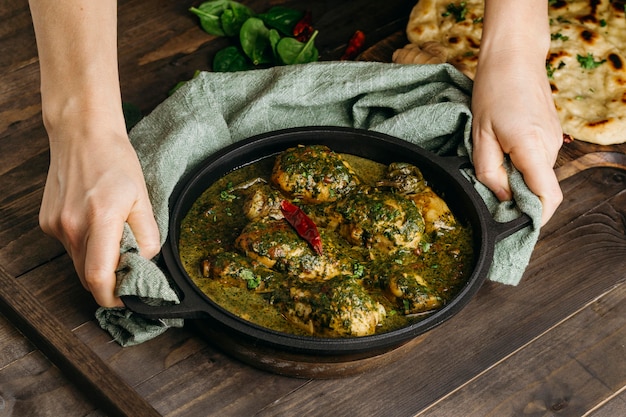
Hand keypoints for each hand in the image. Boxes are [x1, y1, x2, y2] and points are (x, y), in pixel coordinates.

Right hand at [39, 114, 159, 306]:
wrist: (81, 134)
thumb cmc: (115, 161)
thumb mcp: (142, 197)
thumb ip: (147, 235)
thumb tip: (145, 263)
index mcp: (100, 219)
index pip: (99, 276)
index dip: (113, 296)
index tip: (128, 298)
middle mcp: (71, 226)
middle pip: (88, 276)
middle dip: (110, 281)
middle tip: (129, 270)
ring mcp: (55, 225)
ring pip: (79, 263)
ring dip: (99, 263)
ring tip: (115, 238)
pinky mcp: (48, 222)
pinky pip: (70, 247)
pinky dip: (87, 246)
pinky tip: (97, 224)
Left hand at [471, 48, 563, 225]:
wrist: (514, 58)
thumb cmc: (493, 91)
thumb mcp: (480, 136)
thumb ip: (490, 172)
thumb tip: (502, 199)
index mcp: (533, 150)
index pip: (547, 198)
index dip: (534, 217)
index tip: (514, 225)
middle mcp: (550, 148)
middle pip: (539, 189)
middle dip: (515, 197)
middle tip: (488, 188)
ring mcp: (553, 141)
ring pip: (535, 175)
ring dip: (515, 177)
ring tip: (491, 157)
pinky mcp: (550, 135)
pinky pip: (536, 161)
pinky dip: (520, 164)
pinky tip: (501, 147)